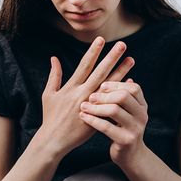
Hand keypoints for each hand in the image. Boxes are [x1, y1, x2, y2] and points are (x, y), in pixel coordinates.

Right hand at [39, 37, 134, 157]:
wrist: (54, 141)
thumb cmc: (51, 117)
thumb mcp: (49, 95)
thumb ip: (54, 76)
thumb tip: (54, 58)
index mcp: (71, 87)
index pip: (84, 65)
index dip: (93, 52)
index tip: (101, 39)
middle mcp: (82, 94)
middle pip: (100, 72)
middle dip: (111, 58)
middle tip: (123, 45)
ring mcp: (92, 105)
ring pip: (109, 85)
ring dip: (121, 72)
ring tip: (131, 60)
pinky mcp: (98, 116)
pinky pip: (113, 101)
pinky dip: (121, 91)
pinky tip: (131, 83)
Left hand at [78, 79, 148, 166]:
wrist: (130, 156)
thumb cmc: (123, 129)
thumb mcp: (127, 112)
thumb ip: (125, 96)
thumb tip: (125, 76)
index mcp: (142, 106)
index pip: (134, 88)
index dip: (117, 84)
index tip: (101, 85)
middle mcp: (142, 115)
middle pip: (124, 96)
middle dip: (104, 95)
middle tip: (90, 96)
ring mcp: (135, 128)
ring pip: (114, 110)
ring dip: (96, 107)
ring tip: (84, 106)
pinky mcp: (125, 140)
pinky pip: (106, 127)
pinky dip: (92, 120)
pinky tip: (83, 117)